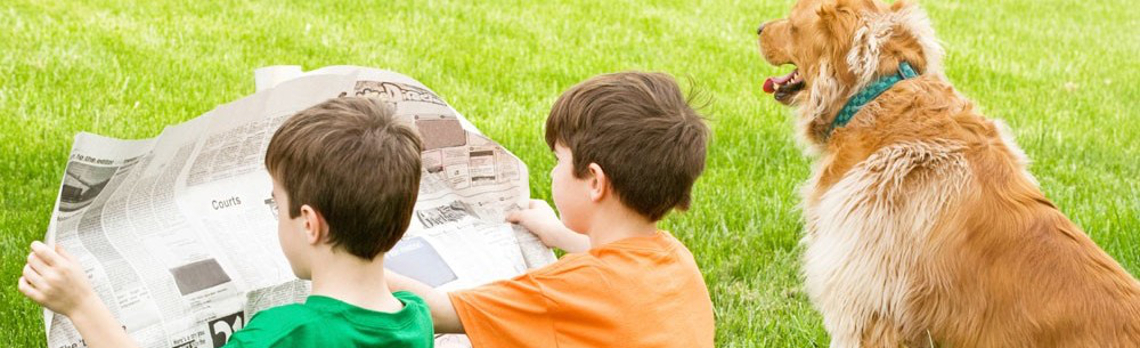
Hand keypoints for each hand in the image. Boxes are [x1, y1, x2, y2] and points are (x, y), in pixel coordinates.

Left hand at [18, 242, 138, 347]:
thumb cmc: (80, 284)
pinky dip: (23, 281)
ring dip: (29, 268)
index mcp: (63, 266)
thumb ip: (63, 253)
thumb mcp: (76, 265)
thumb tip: (51, 244)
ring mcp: (45, 288)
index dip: (36, 245)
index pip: (42, 251)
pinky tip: (29, 279)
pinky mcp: (39, 298)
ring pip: (26, 271)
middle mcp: (53, 276)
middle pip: (31, 259)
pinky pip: (23, 286)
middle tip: (37, 258)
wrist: (82, 305)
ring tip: (35, 270)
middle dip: (33, 256)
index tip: (36, 245)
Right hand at [506, 199, 588, 251]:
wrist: (554, 235)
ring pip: (529, 222)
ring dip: (521, 226)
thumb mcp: (524, 216)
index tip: (506, 210)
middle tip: (506, 220)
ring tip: (509, 228)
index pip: (525, 203)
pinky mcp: (544, 230)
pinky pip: (532, 230)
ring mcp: (543, 221)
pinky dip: (526, 232)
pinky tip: (518, 235)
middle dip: (517, 217)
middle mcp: (542, 211)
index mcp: (539, 203)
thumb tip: (506, 217)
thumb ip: (514, 215)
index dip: (515, 206)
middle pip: (526, 213)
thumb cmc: (540, 221)